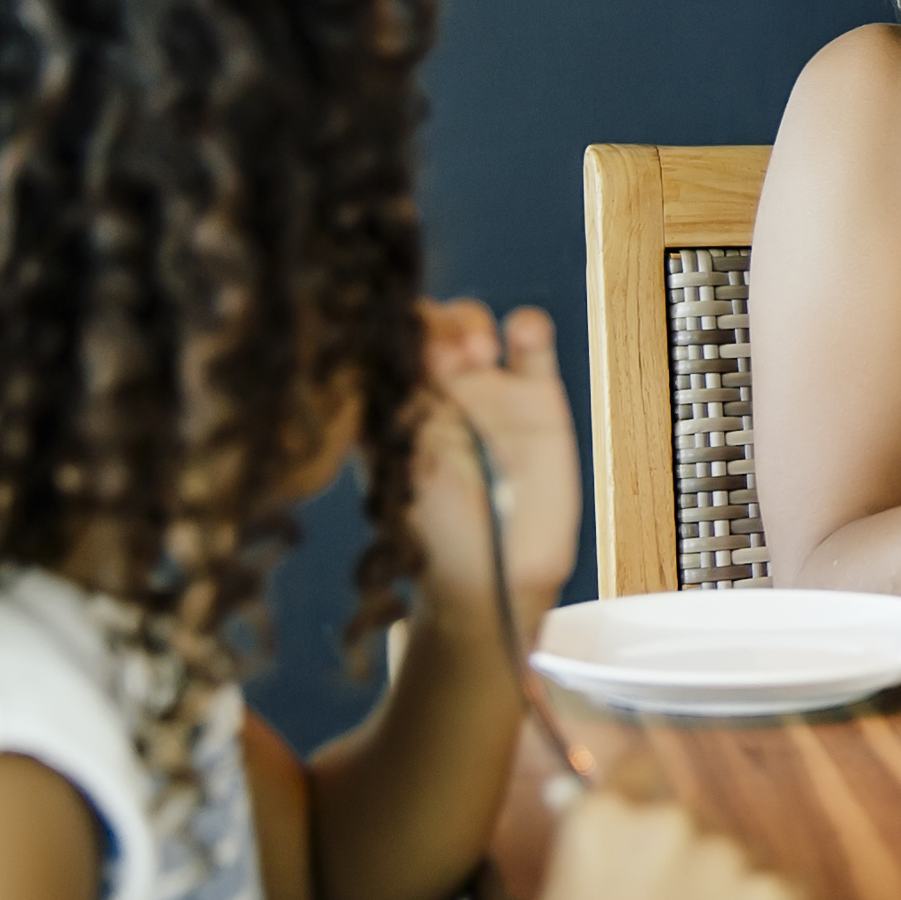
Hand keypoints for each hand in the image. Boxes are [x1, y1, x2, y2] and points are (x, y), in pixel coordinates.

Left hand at [409, 299, 578, 635]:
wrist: (493, 578)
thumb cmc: (434, 535)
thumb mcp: (396, 473)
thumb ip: (387, 419)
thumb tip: (362, 362)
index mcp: (395, 403)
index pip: (386, 344)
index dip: (389, 329)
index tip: (391, 339)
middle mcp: (437, 389)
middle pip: (428, 322)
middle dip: (430, 323)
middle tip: (437, 355)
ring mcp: (488, 389)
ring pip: (473, 322)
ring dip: (469, 322)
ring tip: (475, 354)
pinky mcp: (538, 397)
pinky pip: (532, 347)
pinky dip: (529, 329)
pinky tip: (521, 335)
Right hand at [518, 786, 803, 899]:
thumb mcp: (564, 889)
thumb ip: (587, 835)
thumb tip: (571, 787)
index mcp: (608, 813)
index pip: (644, 772)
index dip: (649, 811)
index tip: (651, 850)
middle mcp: (670, 819)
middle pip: (699, 821)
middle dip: (693, 862)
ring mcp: (727, 852)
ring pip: (744, 855)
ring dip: (731, 890)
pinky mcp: (776, 891)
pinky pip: (786, 888)